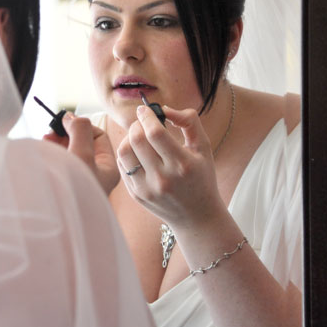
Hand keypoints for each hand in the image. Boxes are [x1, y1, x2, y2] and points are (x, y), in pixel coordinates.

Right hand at [44, 114, 120, 194]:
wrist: (56, 221)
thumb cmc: (75, 192)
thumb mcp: (82, 155)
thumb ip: (80, 130)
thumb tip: (70, 117)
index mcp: (107, 169)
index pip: (98, 136)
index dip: (81, 127)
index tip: (62, 124)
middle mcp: (95, 175)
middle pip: (82, 144)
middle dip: (65, 136)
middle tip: (49, 134)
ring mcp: (79, 181)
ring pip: (68, 154)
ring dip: (56, 146)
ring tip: (44, 146)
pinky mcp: (63, 187)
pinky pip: (58, 165)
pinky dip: (50, 157)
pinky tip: (42, 156)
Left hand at [117, 104, 228, 234]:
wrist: (197, 217)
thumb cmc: (202, 178)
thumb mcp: (204, 148)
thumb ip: (189, 122)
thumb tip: (165, 109)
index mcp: (182, 165)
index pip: (155, 133)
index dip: (147, 116)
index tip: (144, 109)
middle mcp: (163, 179)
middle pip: (136, 140)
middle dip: (137, 124)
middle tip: (142, 122)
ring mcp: (147, 189)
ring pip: (124, 152)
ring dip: (128, 138)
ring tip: (138, 136)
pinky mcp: (136, 195)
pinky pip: (122, 166)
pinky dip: (127, 153)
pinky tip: (137, 152)